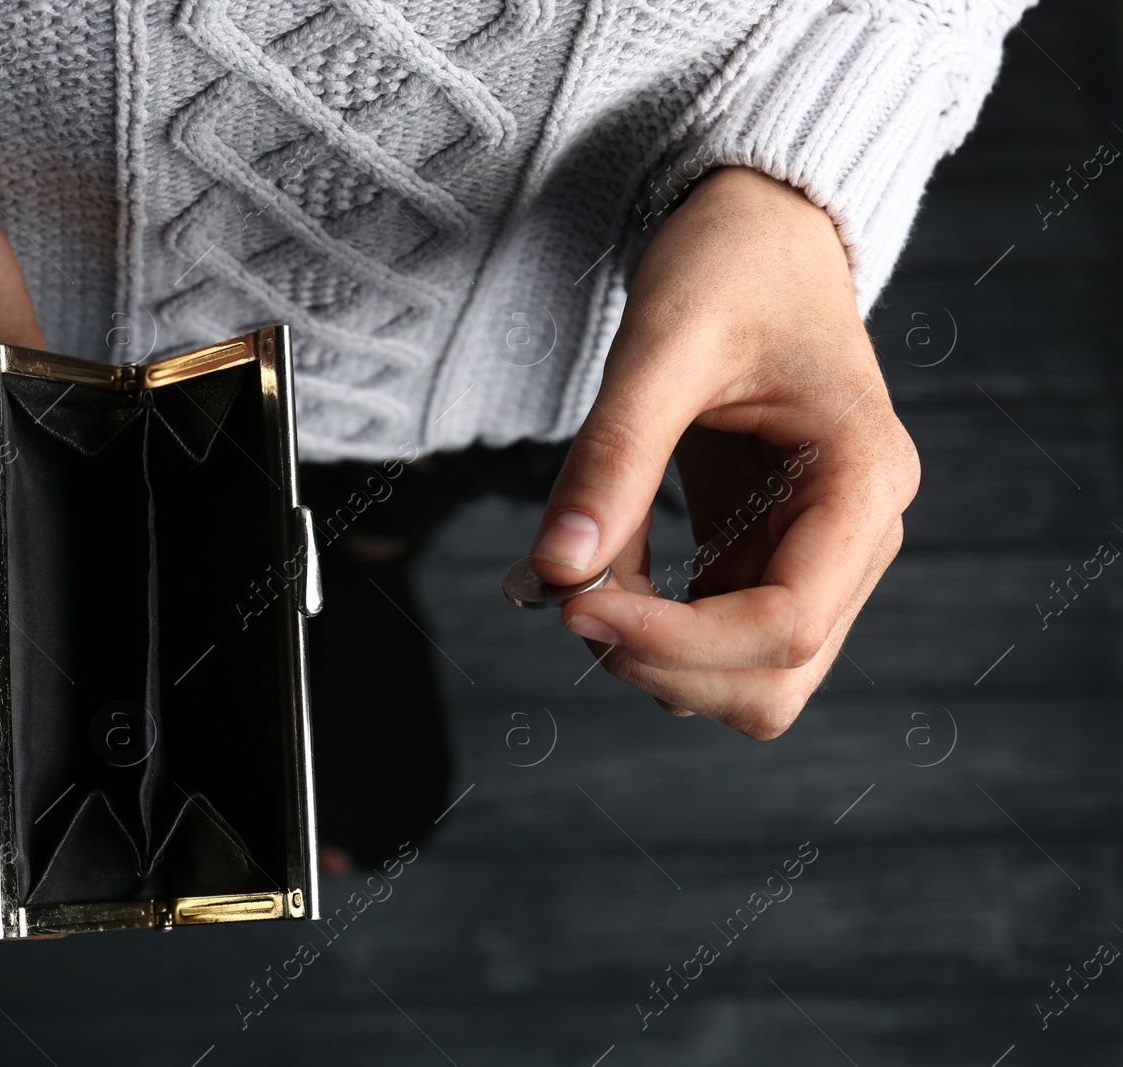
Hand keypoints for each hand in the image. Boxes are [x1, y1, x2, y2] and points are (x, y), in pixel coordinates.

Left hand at [528, 166, 919, 738]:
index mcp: (864, 479)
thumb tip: (557, 568)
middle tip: (572, 601)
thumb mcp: (664, 343)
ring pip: (749, 679)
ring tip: (587, 582)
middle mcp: (859, 532)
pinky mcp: (767, 551)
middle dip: (664, 665)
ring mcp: (818, 551)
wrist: (759, 230)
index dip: (678, 642)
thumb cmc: (733, 263)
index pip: (788, 623)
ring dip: (657, 661)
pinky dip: (654, 632)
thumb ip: (613, 457)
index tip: (577, 608)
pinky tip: (605, 576)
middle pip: (775, 678)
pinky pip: (716, 637)